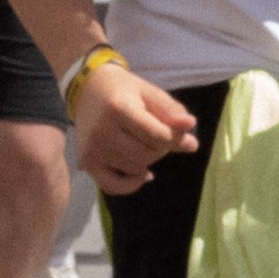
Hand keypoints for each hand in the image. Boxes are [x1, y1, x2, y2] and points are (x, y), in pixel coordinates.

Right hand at [75, 65, 198, 196]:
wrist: (89, 91)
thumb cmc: (126, 92)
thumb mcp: (151, 94)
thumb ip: (172, 112)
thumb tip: (191, 132)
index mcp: (118, 108)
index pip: (156, 136)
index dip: (175, 139)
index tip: (183, 134)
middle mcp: (101, 130)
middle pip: (146, 155)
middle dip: (162, 149)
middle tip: (159, 135)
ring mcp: (92, 149)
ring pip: (135, 170)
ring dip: (148, 161)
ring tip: (143, 143)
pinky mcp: (87, 162)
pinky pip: (114, 186)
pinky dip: (132, 184)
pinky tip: (143, 173)